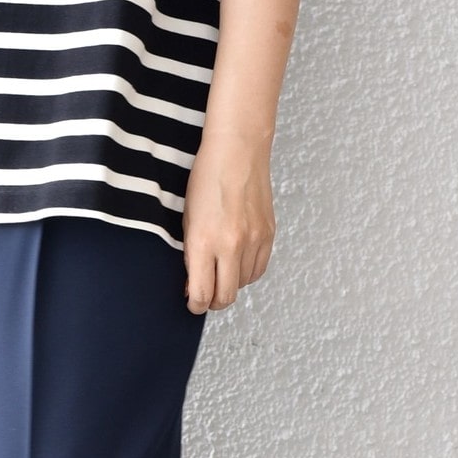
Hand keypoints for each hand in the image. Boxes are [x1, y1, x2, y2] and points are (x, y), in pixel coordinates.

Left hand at [181, 130, 276, 314]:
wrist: (238, 151)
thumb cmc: (207, 179)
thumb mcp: (188, 219)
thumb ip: (191, 255)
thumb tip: (195, 284)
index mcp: (204, 241)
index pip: (202, 294)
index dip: (195, 305)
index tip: (192, 304)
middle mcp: (231, 245)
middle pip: (225, 297)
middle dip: (213, 302)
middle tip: (206, 295)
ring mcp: (253, 241)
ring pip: (243, 285)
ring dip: (230, 283)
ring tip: (221, 268)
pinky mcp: (268, 235)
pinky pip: (258, 269)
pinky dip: (247, 272)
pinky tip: (237, 261)